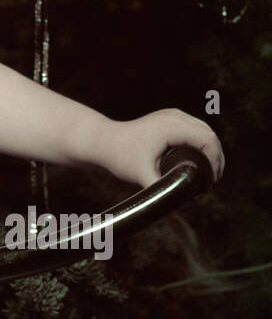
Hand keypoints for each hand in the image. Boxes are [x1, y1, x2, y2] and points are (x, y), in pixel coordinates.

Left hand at [97, 109, 223, 188]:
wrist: (103, 140)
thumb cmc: (120, 155)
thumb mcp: (142, 175)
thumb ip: (162, 189)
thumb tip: (182, 202)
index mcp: (171, 126)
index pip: (206, 139)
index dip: (215, 160)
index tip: (212, 180)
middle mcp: (174, 116)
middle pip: (209, 133)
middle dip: (216, 157)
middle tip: (214, 181)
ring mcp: (172, 115)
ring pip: (204, 130)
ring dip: (211, 150)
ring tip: (212, 174)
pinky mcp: (170, 119)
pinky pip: (194, 129)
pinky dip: (202, 143)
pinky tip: (203, 160)